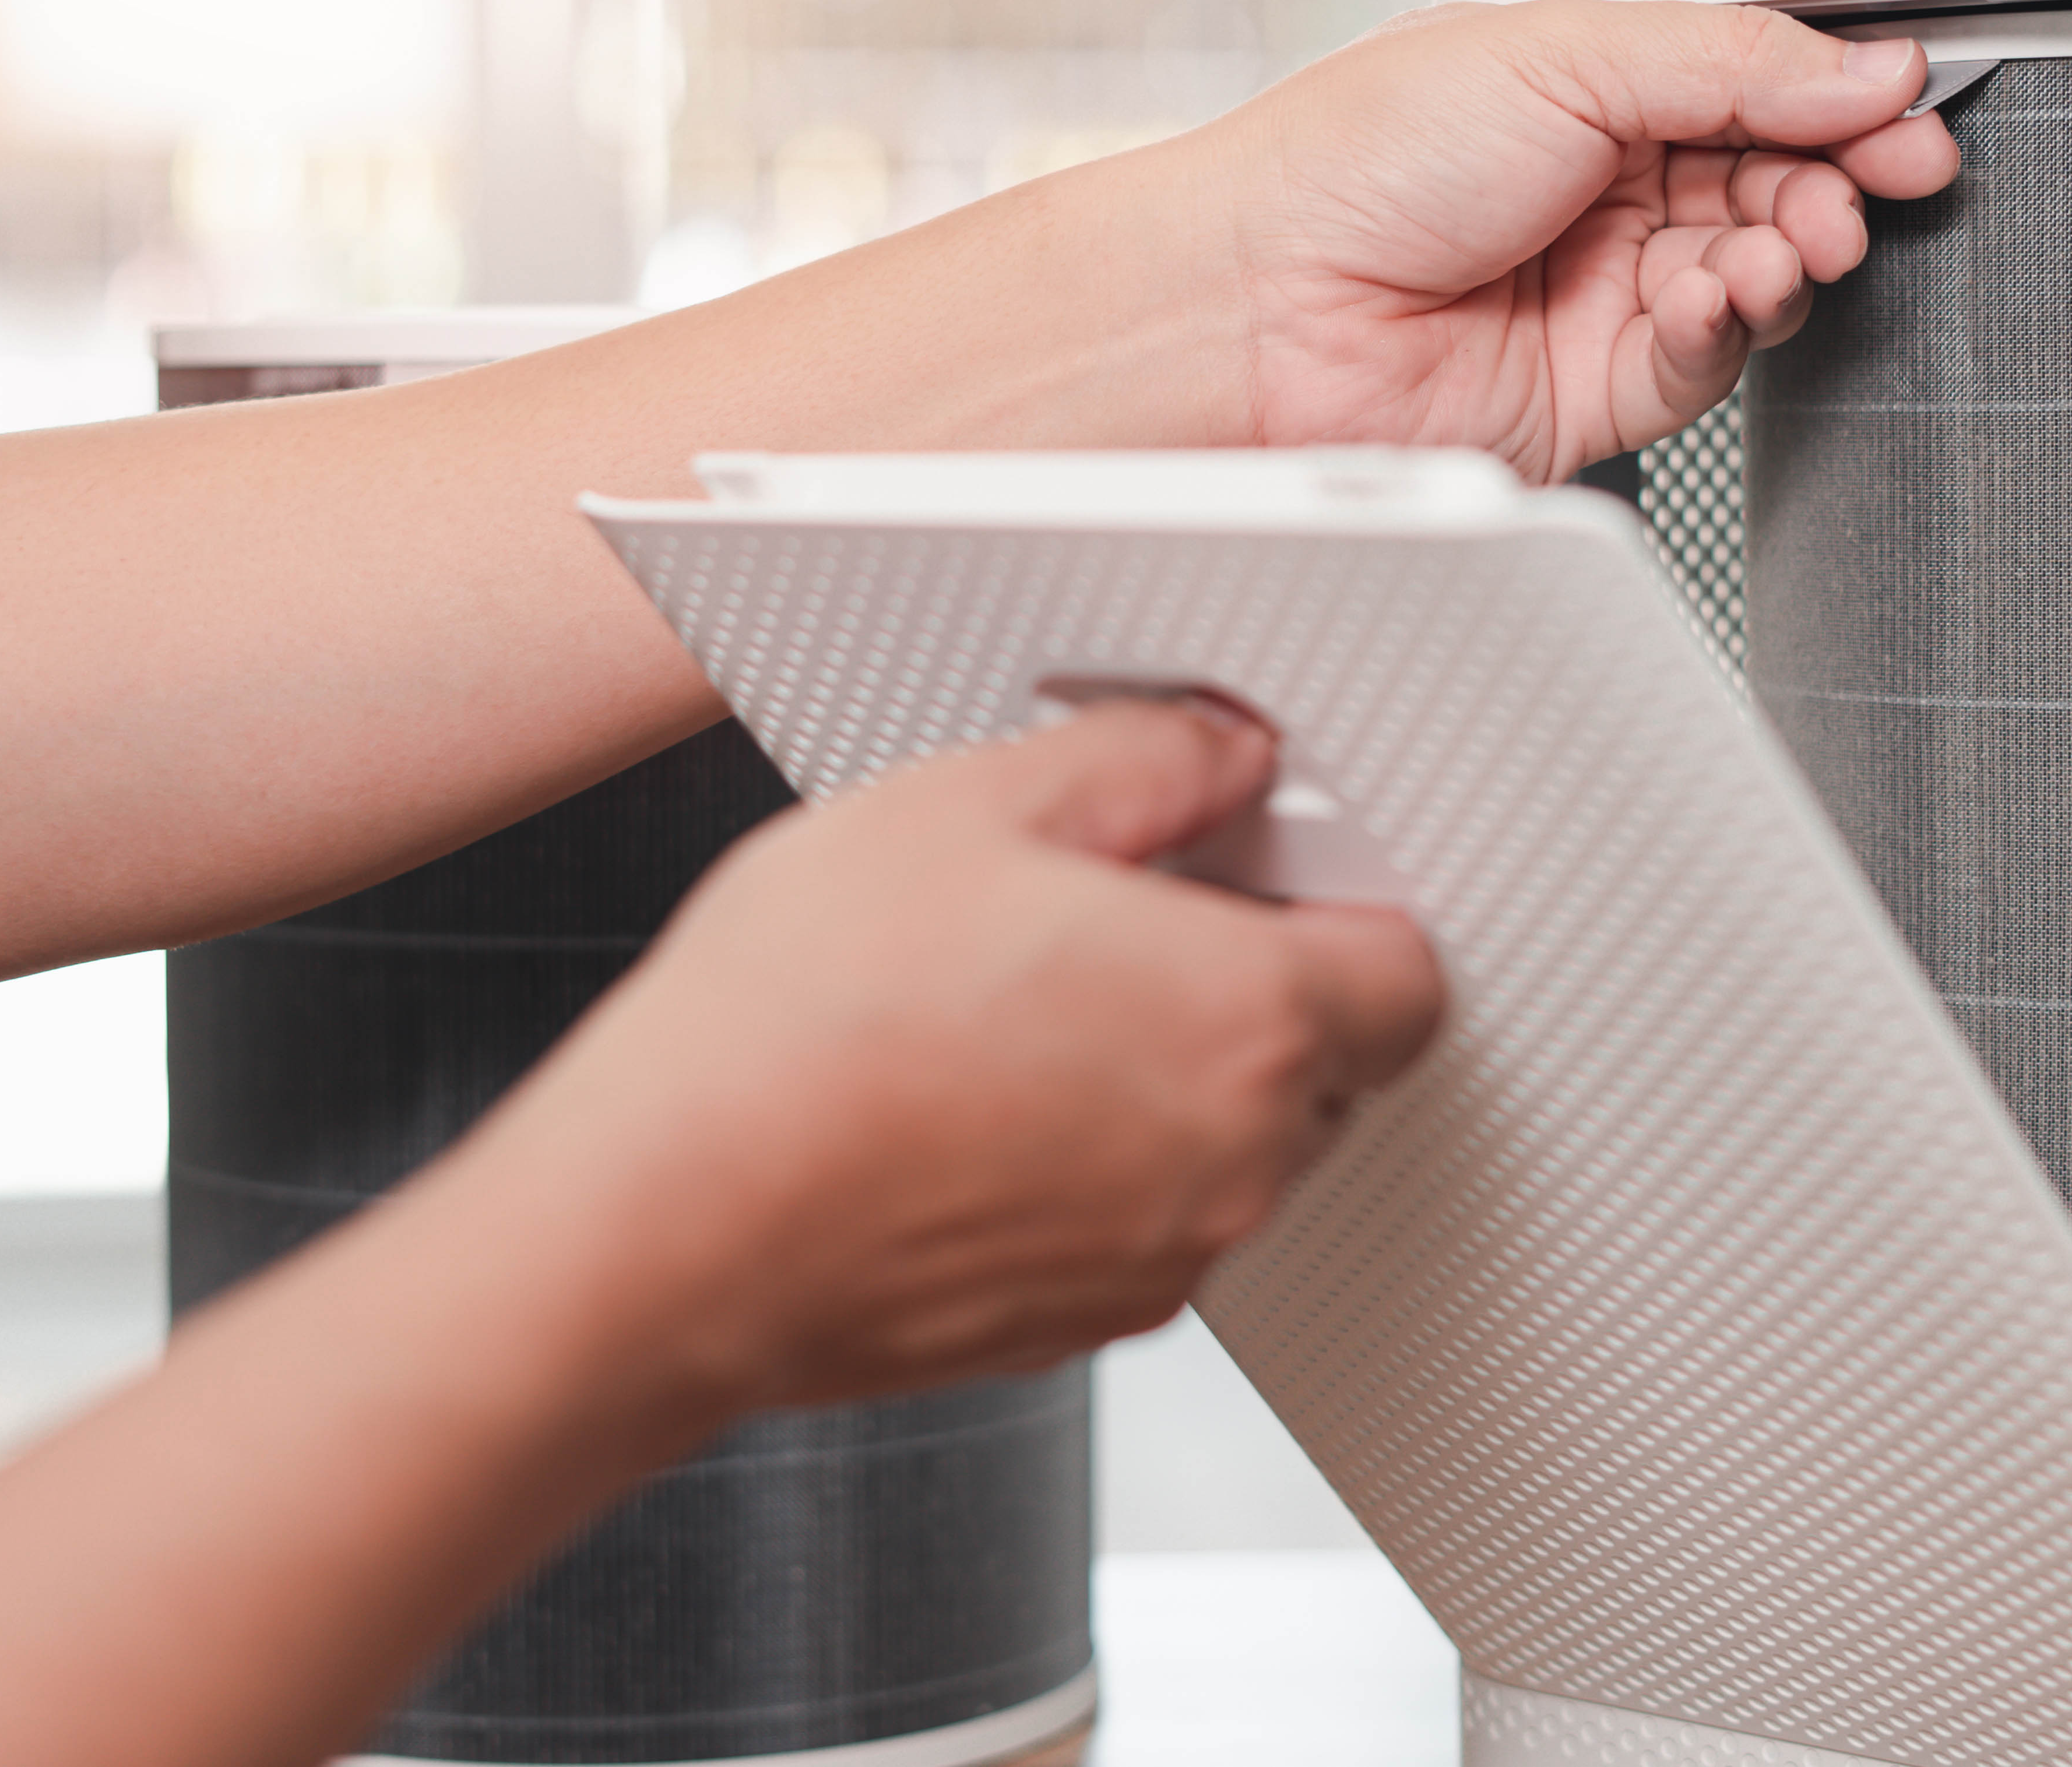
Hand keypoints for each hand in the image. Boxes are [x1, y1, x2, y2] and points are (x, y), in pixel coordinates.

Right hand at [472, 700, 1445, 1412]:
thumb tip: (1217, 748)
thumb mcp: (964, 805)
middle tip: (1106, 916)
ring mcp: (1162, 1262)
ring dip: (1160, 1073)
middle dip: (1245, 982)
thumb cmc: (792, 1037)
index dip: (1343, 901)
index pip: (1408, 967)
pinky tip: (968, 1101)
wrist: (663, 1233)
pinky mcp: (1082, 1323)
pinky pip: (1140, 1218)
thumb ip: (1139, 759)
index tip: (1266, 865)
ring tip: (1005, 1007)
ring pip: (1227, 1143)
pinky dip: (1090, 1162)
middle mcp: (1234, 1162)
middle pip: (1323, 1058)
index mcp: (1246, 1021)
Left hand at [1202, 0, 1962, 482]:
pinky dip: (1732, 326)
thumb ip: (1729, 62)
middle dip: (1836, 181)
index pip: (1753, 88)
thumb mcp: (1563, 52)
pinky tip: (1721, 294)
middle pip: (1772, 183)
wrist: (1262, 308)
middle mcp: (1596, 191)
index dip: (1837, 101)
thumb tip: (1858, 68)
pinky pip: (1706, 362)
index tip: (1902, 109)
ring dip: (1792, 253)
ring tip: (1792, 239)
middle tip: (1877, 181)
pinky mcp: (1593, 390)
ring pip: (1755, 276)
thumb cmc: (1354, 163)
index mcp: (1585, 89)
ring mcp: (1597, 293)